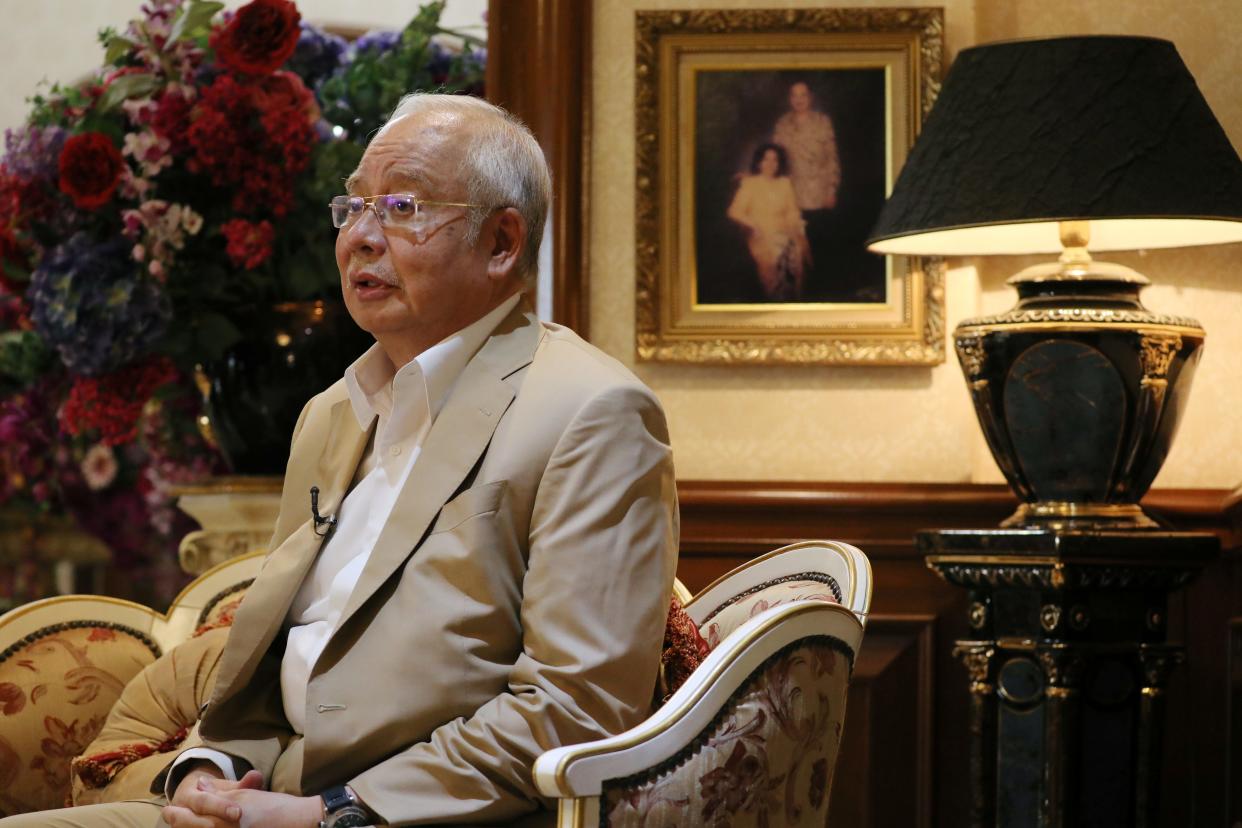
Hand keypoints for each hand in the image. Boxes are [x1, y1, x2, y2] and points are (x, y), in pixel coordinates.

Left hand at [174, 772, 324, 827]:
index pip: (191, 819)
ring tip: (183, 822)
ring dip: (192, 827)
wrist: (297, 823)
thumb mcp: (245, 796)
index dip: (178, 815)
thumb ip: (220, 792)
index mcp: (221, 821)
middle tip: (169, 815)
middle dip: (180, 823)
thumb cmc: (273, 807)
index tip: (168, 809)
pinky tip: (206, 825)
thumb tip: (200, 785)